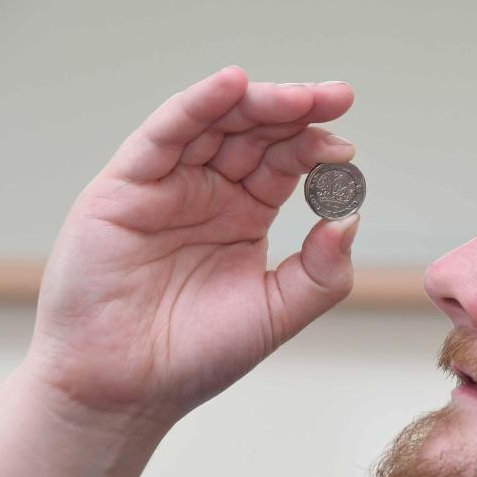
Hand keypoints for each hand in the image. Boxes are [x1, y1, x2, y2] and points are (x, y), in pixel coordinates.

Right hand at [23, 66, 360, 427]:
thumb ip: (322, 270)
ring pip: (214, 124)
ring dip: (257, 102)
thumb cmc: (196, 355)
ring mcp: (166, 185)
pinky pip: (163, 135)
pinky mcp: (125, 187)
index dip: (317, 149)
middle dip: (297, 111)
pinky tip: (233, 85)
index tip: (347, 150)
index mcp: (244, 215)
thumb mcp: (278, 311)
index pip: (286, 163)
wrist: (126, 390)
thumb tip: (352, 217)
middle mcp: (208, 192)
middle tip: (337, 98)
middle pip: (256, 133)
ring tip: (300, 96)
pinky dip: (196, 106)